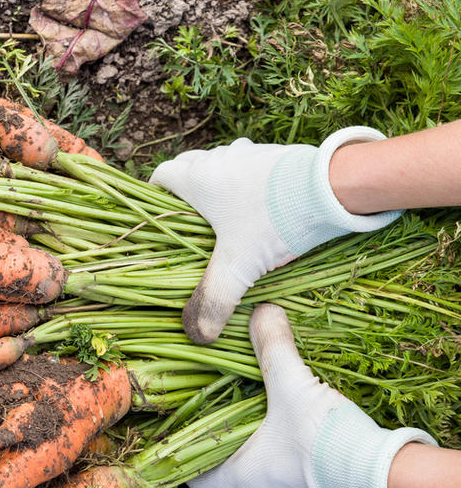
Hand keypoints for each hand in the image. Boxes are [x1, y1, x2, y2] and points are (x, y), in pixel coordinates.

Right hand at [149, 128, 402, 343]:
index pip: (162, 175)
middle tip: (192, 220)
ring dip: (219, 181)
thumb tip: (198, 334)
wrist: (332, 187)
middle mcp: (220, 159)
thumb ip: (215, 300)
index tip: (160, 213)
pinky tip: (262, 205)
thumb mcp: (240, 267)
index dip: (155, 194)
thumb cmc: (275, 222)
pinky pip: (252, 163)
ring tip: (227, 213)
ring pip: (222, 161)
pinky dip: (249, 180)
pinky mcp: (278, 154)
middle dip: (186, 188)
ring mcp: (251, 153)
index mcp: (199, 178)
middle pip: (189, 164)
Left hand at [187, 304, 434, 487]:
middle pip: (227, 472)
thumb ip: (273, 348)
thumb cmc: (324, 439)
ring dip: (254, 444)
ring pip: (260, 468)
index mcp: (242, 473)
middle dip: (219, 446)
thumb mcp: (292, 386)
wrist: (382, 472)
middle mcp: (263, 486)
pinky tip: (293, 420)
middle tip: (213, 416)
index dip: (184, 462)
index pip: (198, 480)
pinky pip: (292, 465)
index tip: (179, 439)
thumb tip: (259, 310)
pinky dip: (286, 445)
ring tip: (251, 410)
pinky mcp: (320, 481)